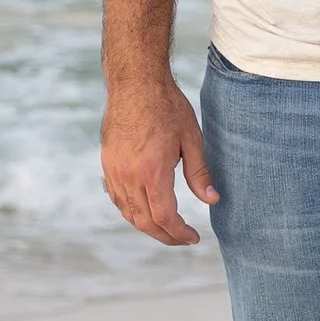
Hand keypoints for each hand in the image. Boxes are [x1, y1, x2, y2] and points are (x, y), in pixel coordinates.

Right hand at [100, 74, 218, 246]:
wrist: (135, 82)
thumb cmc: (167, 106)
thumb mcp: (191, 138)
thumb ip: (199, 173)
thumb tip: (212, 200)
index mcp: (152, 172)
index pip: (165, 217)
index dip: (179, 233)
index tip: (193, 238)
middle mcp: (129, 176)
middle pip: (144, 222)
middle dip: (165, 235)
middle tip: (183, 238)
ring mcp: (113, 171)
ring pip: (128, 213)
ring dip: (147, 225)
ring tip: (167, 227)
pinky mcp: (107, 163)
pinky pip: (116, 198)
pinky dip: (131, 210)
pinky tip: (145, 208)